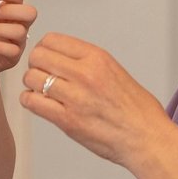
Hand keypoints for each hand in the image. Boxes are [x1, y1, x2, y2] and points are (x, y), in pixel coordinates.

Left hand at [20, 32, 174, 168]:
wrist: (147, 139)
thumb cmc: (137, 110)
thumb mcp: (116, 72)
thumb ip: (89, 63)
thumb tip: (62, 58)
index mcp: (97, 58)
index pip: (52, 39)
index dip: (44, 48)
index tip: (46, 58)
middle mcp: (85, 73)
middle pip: (38, 56)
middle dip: (35, 65)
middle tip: (41, 76)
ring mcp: (75, 97)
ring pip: (31, 78)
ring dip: (31, 84)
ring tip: (42, 92)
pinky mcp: (67, 120)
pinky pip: (32, 102)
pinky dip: (30, 101)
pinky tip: (40, 105)